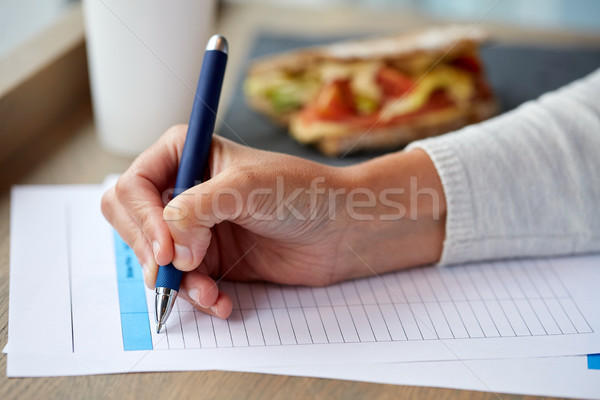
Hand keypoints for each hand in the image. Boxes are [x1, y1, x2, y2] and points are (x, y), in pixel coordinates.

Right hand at [102, 125, 445, 317]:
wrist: (341, 228)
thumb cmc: (303, 191)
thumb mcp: (248, 187)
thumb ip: (198, 209)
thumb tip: (170, 247)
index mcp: (184, 155)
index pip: (133, 186)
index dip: (141, 220)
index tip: (166, 249)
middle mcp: (184, 190)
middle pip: (134, 225)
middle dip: (151, 254)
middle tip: (175, 272)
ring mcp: (196, 227)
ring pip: (156, 261)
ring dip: (178, 283)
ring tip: (210, 293)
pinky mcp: (212, 258)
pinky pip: (185, 283)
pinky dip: (198, 297)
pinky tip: (221, 302)